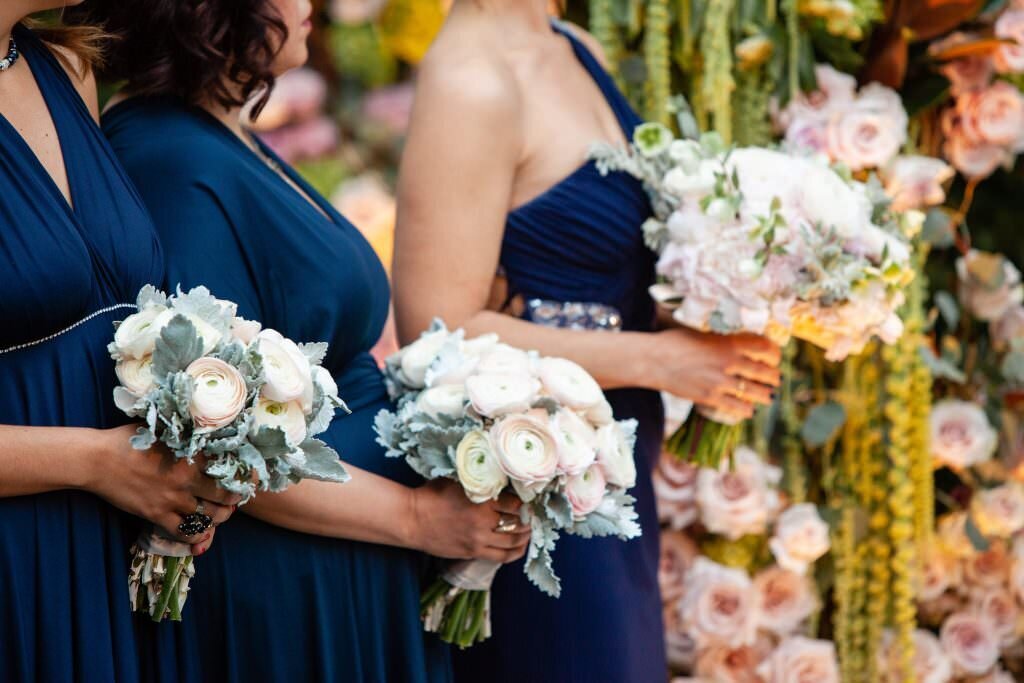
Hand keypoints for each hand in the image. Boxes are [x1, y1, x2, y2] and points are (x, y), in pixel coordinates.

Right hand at [85, 425, 241, 542]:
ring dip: (219, 517)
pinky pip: (184, 531)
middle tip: (236, 498)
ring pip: (208, 516)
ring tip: (221, 514)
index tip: (247, 477)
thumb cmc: (129, 440)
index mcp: (191, 455)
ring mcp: (172, 499)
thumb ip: (185, 435)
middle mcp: (186, 479)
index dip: (242, 475)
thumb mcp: (164, 431)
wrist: (98, 459)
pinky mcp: (156, 514)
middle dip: (235, 499)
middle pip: (225, 495)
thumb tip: (204, 428)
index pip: (229, 468)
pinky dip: (197, 536)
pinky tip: (201, 534)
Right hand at [407, 479, 530, 562]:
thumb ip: (478, 479)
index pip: (515, 502)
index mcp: (481, 499)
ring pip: (513, 540)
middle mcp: (483, 520)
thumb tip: (498, 474)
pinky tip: (521, 547)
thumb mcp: (456, 479)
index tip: (529, 499)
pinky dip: (515, 552)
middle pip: (518, 521)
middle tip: (534, 514)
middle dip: (529, 518)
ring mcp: (479, 539)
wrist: (412, 519)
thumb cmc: (431, 495)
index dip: (525, 501)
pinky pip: (502, 556)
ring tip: (529, 530)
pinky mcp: (473, 552)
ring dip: (525, 535)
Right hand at [643, 327, 781, 419]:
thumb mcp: (702, 333)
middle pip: (763, 371)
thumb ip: (722, 339)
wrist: (653, 360)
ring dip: (765, 395)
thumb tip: (738, 342)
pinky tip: (749, 410)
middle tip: (776, 380)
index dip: (775, 354)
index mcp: (728, 342)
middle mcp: (728, 361)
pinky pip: (736, 407)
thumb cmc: (674, 342)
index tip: (775, 358)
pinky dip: (747, 410)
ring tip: (769, 397)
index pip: (765, 347)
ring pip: (754, 392)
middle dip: (774, 377)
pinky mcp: (710, 397)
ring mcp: (720, 381)